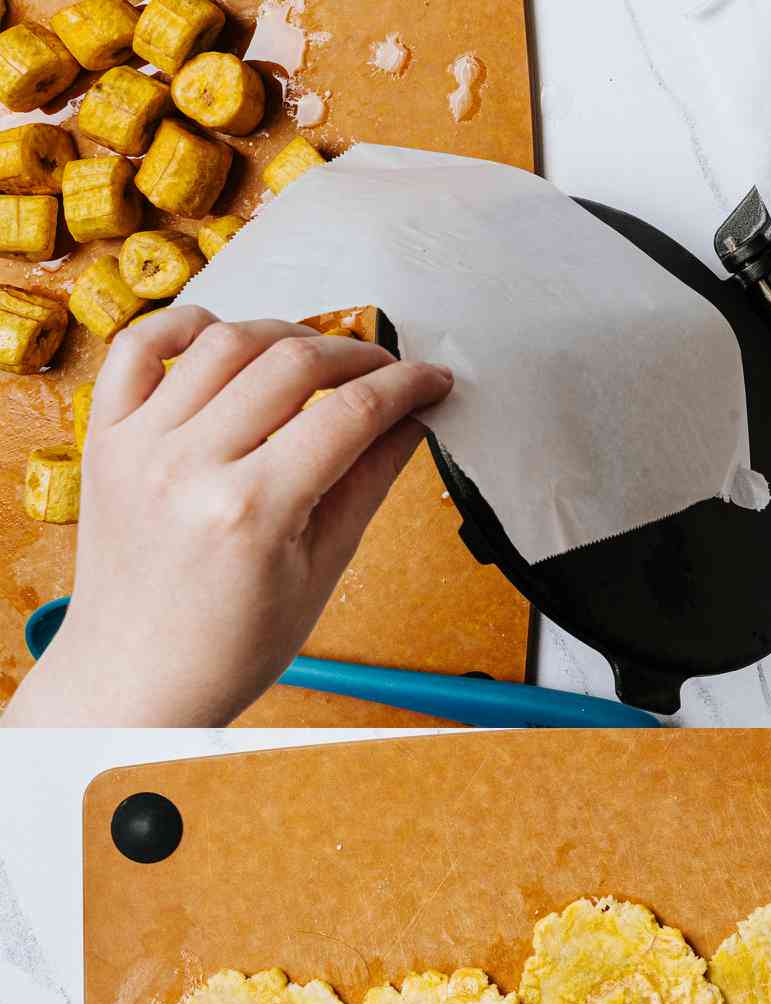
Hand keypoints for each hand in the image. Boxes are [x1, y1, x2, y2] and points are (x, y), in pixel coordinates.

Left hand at [8, 306, 450, 724]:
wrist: (138, 678)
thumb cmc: (231, 645)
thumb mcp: (321, 570)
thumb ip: (367, 482)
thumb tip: (411, 419)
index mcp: (252, 511)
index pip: (349, 413)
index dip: (405, 386)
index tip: (432, 380)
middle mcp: (189, 466)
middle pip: (292, 362)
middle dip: (356, 355)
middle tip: (385, 370)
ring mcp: (139, 446)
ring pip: (223, 340)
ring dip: (283, 334)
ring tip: (314, 359)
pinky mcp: (105, 438)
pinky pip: (137, 346)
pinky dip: (184, 325)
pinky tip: (224, 337)